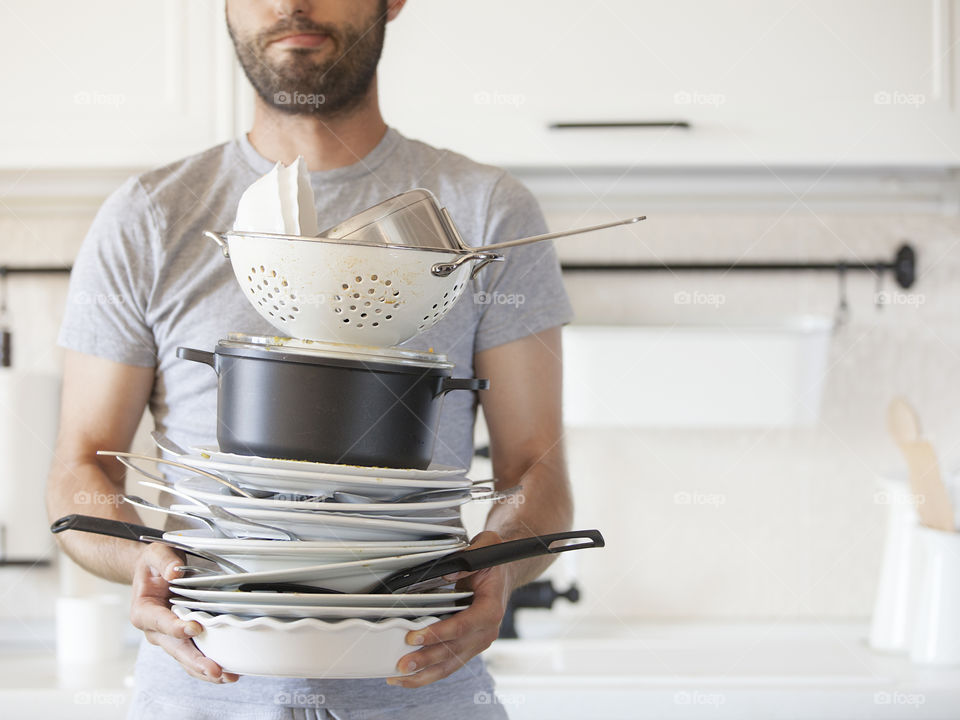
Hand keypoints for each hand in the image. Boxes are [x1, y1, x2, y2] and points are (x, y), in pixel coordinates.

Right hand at [129, 542, 238, 683]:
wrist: (152, 573)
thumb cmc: (154, 565)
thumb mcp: (155, 553)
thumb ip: (164, 560)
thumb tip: (174, 571)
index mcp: (144, 611)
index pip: (160, 622)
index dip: (176, 627)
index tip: (194, 628)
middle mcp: (155, 630)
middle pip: (175, 649)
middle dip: (195, 660)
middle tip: (214, 669)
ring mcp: (169, 638)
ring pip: (185, 658)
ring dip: (204, 669)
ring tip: (226, 677)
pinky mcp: (182, 640)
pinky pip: (194, 655)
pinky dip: (208, 665)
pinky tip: (226, 673)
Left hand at [388, 531, 512, 687]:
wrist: (504, 576)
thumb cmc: (493, 565)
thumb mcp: (485, 549)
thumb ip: (468, 558)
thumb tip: (447, 571)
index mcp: (491, 609)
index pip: (463, 626)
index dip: (438, 633)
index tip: (414, 636)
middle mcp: (486, 631)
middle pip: (454, 651)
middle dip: (426, 659)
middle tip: (402, 663)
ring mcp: (477, 643)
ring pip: (450, 665)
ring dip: (424, 674)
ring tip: (399, 678)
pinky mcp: (468, 648)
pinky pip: (448, 665)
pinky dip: (429, 673)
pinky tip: (409, 677)